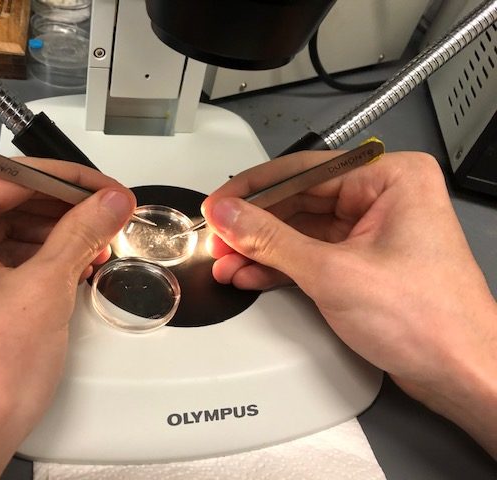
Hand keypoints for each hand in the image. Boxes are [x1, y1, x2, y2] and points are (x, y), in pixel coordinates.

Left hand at [0, 159, 135, 478]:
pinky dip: (20, 263)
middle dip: (61, 213)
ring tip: (90, 246)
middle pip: (0, 203)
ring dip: (44, 239)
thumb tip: (107, 202)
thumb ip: (80, 233)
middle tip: (106, 217)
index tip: (106, 190)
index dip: (72, 183)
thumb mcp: (42, 292)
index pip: (12, 177)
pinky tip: (58, 269)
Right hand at [202, 150, 496, 456]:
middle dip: (254, 225)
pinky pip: (310, 253)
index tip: (218, 204)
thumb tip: (230, 214)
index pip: (303, 171)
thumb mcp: (332, 272)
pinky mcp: (363, 262)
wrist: (459, 375)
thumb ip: (270, 239)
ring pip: (300, 229)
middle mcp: (384, 198)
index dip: (252, 190)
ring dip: (261, 248)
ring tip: (227, 260)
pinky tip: (251, 272)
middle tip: (218, 238)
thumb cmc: (429, 321)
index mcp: (391, 178)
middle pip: (298, 201)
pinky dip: (280, 265)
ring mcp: (372, 231)